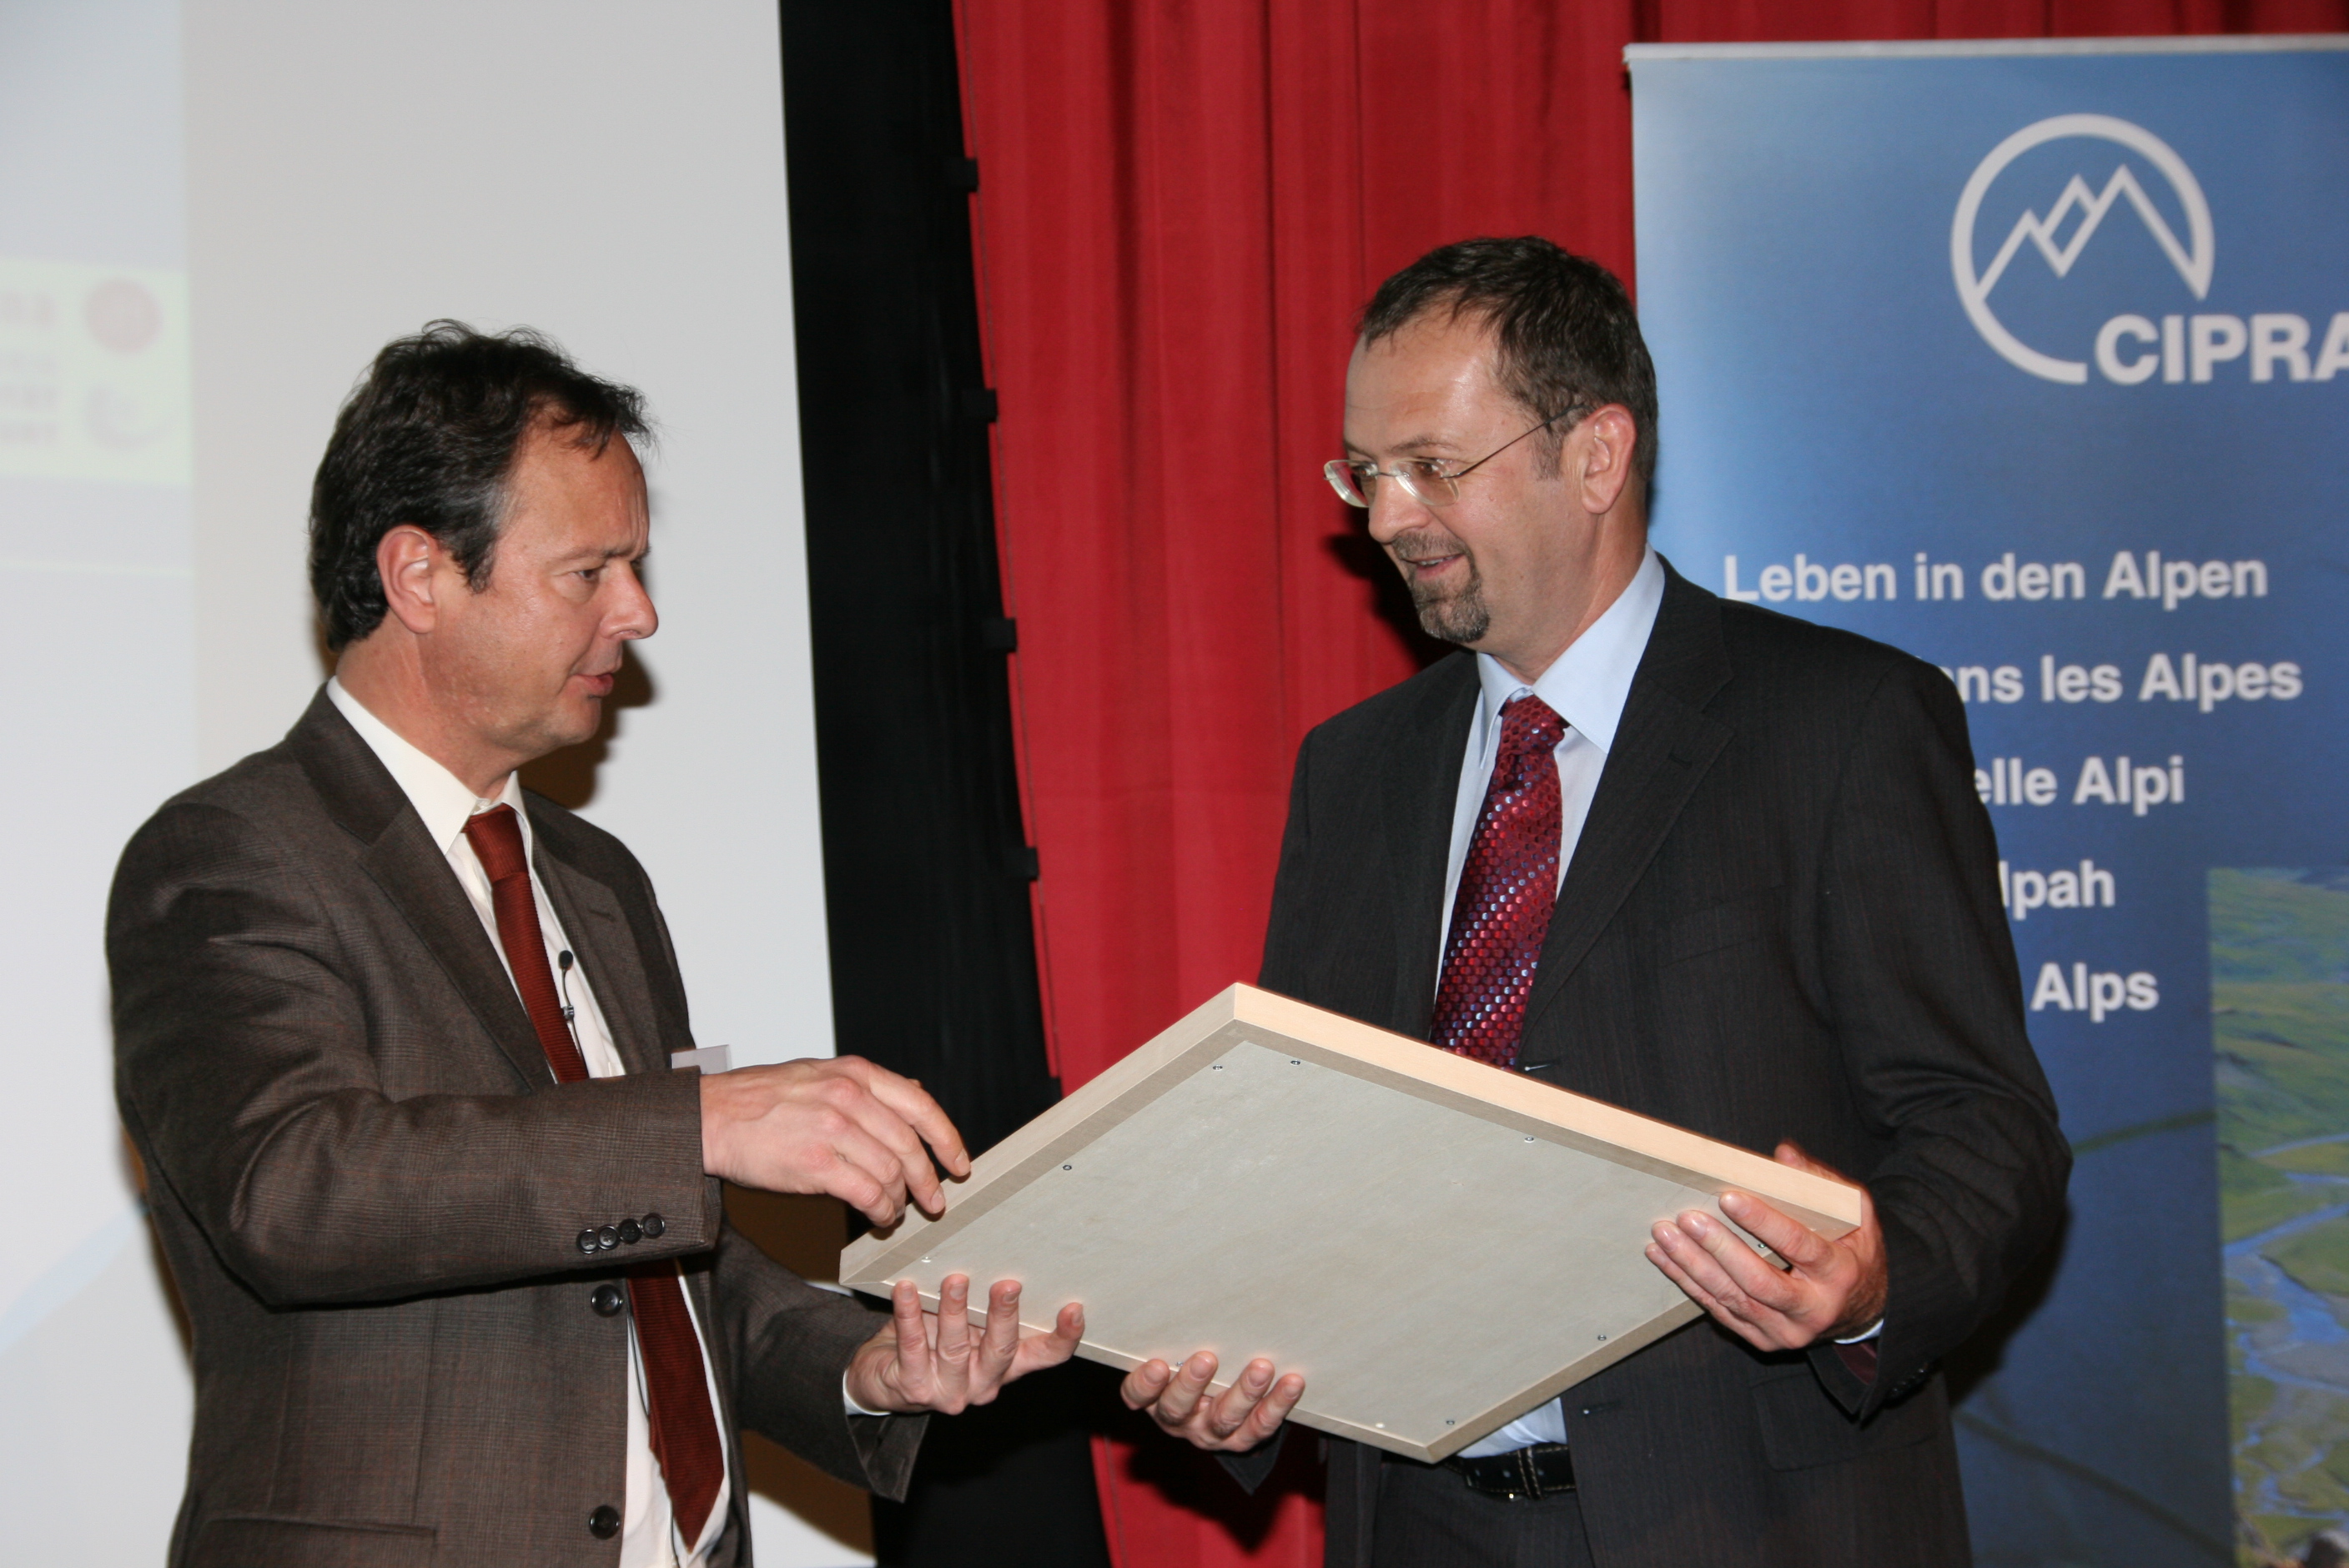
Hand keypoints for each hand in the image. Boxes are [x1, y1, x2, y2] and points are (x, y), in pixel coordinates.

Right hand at [699, 1057, 968, 1224]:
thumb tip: (914, 1094)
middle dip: (927, 1179)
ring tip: (895, 1212)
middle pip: (909, 1145)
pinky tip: (877, 1217)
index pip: (920, 1105)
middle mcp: (849, 1096)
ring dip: (900, 1200)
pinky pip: (866, 1193)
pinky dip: (880, 1210)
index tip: (959, 1163)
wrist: (710, 1117)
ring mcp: (832, 1129)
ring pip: (890, 1172)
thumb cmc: (759, 1099)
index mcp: (855, 1073)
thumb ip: (867, 1086)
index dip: (946, 1138)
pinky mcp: (814, 1163)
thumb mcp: (820, 1073)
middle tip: (935, 1201)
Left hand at [845, 1276, 1083, 1413]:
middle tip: (1008, 1285)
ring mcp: (950, 1390)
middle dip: (1004, 1316)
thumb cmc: (932, 1343)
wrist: (883, 1379)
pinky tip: (906, 1289)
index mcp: (1005, 1366)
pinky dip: (909, 1314)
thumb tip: (1002, 1254)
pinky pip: (912, 1346)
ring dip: (955, 1311)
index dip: (1063, 1337)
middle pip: (1002, 1350)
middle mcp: (984, 1383)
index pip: (1044, 1356)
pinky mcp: (914, 1387)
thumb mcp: (967, 1328)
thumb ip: (985, 1308)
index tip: (1074, 1308)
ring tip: (955, 1280)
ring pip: (956, 1347)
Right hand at [1121, 1350, 1304, 1451]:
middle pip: (1178, 1408)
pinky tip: (1291, 1382)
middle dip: (1192, 1384)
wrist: (1220, 1404)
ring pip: (1224, 1419)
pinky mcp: (1242, 1439)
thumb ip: (1175, 1334)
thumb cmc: (1190, 1361)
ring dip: (1244, 1392)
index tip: (1158, 1364)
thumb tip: (1187, 1284)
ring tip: (1261, 1367)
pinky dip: (1277, 1404)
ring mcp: (1210, 1432)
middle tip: (1207, 1358)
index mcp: (1154, 1398)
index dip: (1145, 1384)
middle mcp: (1179, 1419)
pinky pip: (1260, 1426)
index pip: (1137, 1396)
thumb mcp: (1175, 1351)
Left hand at [1645, 1141, 1886, 1351]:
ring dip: (1693, 1266)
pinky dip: (1689, 1284)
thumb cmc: (1851, 1251)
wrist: (1861, 1308)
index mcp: (1838, 1273)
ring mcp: (1786, 1330)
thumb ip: (1819, 1184)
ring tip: (1664, 1235)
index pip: (1798, 1245)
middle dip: (1719, 1248)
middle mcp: (1813, 1309)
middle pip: (1759, 1281)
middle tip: (1688, 1219)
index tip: (1728, 1197)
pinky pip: (1720, 1311)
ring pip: (1733, 1299)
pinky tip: (1665, 1259)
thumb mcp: (1853, 1214)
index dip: (1762, 1221)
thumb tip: (1782, 1155)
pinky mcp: (1763, 1339)